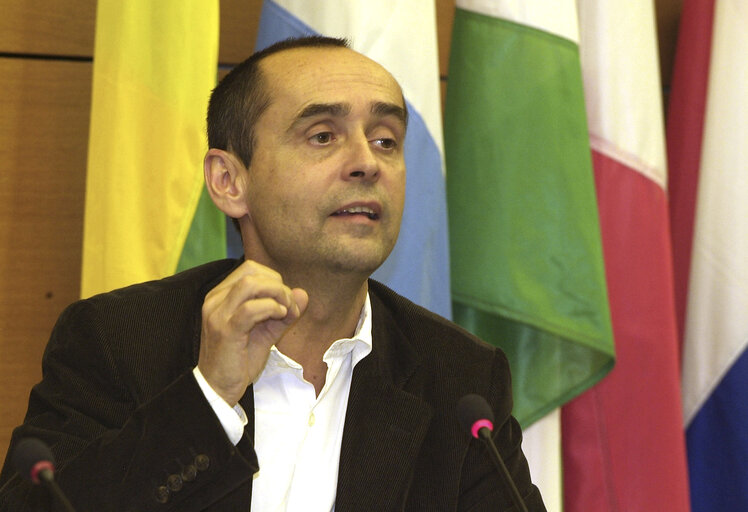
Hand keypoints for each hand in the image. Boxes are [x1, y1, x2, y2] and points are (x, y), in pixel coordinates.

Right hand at [197, 260, 308, 404]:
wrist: (219, 388)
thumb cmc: (239, 359)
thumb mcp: (266, 331)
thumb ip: (283, 311)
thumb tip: (303, 293)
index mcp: (221, 295)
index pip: (250, 269)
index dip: (274, 280)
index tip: (287, 302)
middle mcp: (215, 300)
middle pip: (251, 271)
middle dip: (279, 286)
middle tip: (291, 308)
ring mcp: (218, 314)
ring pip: (250, 284)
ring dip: (277, 294)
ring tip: (286, 312)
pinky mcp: (225, 330)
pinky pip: (251, 308)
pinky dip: (271, 308)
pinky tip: (280, 317)